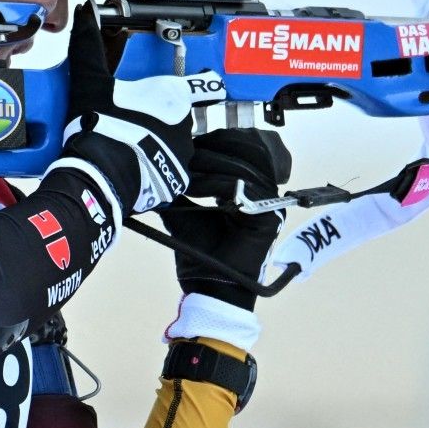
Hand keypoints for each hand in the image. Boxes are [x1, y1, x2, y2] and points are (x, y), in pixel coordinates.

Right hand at [51, 3, 222, 214]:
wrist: (101, 176)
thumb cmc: (101, 124)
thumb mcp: (90, 82)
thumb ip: (89, 47)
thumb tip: (85, 14)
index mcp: (172, 96)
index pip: (192, 85)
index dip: (182, 86)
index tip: (172, 89)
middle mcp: (186, 125)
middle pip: (173, 115)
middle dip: (153, 116)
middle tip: (125, 119)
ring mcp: (183, 155)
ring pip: (171, 143)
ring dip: (153, 142)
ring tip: (124, 144)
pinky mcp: (176, 181)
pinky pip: (166, 169)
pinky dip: (151, 167)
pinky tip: (130, 164)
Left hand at [159, 129, 291, 310]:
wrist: (210, 288)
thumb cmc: (200, 255)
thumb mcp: (185, 211)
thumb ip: (180, 187)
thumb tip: (158, 163)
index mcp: (248, 189)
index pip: (243, 147)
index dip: (218, 139)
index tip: (189, 141)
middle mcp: (263, 193)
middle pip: (251, 147)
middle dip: (219, 143)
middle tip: (190, 148)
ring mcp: (270, 204)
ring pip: (248, 163)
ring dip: (215, 160)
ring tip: (190, 166)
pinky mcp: (270, 215)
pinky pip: (247, 187)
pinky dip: (218, 182)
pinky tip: (195, 184)